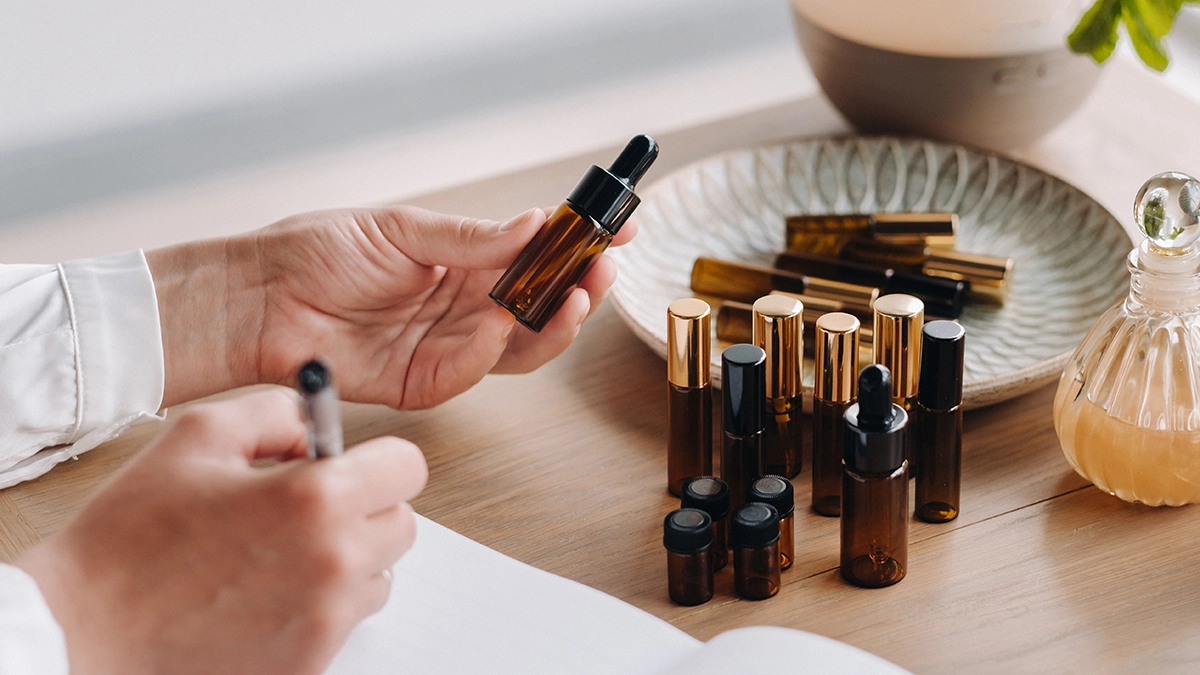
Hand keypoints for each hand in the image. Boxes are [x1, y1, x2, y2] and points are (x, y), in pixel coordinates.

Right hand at [16, 389, 426, 674]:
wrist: (84, 631)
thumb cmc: (131, 538)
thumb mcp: (198, 437)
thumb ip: (276, 414)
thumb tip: (316, 427)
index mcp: (315, 499)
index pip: (407, 467)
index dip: (375, 460)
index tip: (347, 466)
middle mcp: (334, 562)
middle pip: (401, 524)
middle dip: (364, 509)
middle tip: (306, 509)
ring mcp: (326, 620)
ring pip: (377, 576)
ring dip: (346, 560)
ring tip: (277, 554)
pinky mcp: (310, 662)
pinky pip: (343, 621)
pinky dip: (319, 605)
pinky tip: (263, 594)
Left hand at [148, 206, 634, 407]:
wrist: (257, 299)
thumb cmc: (316, 252)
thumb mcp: (401, 230)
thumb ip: (470, 237)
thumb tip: (535, 224)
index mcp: (462, 260)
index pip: (536, 254)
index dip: (579, 245)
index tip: (621, 230)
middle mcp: (462, 304)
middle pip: (540, 303)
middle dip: (580, 287)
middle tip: (605, 268)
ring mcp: (446, 344)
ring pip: (521, 345)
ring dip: (555, 324)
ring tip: (577, 297)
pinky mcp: (423, 381)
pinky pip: (473, 370)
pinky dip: (492, 349)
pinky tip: (501, 322)